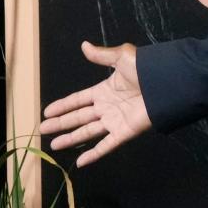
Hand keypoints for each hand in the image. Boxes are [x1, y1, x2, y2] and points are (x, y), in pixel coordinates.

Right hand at [38, 41, 152, 166]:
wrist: (165, 84)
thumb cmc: (145, 69)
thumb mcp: (121, 57)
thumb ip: (102, 56)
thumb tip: (84, 45)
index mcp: (105, 90)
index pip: (79, 99)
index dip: (63, 105)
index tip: (47, 111)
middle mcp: (108, 106)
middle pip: (79, 117)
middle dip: (61, 123)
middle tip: (42, 129)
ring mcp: (115, 120)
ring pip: (88, 132)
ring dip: (71, 138)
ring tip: (53, 145)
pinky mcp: (125, 132)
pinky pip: (106, 145)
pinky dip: (94, 154)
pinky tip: (80, 162)